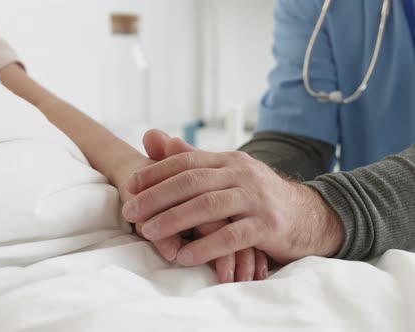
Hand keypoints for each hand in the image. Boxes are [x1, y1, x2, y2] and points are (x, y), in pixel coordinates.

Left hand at [134, 130, 268, 281]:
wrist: (309, 215)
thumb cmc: (256, 196)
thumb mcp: (225, 173)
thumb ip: (189, 157)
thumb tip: (151, 136)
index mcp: (228, 160)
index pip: (187, 160)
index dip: (156, 172)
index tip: (131, 185)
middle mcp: (242, 174)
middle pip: (193, 181)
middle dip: (157, 196)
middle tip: (131, 212)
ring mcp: (257, 199)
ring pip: (210, 206)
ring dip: (175, 220)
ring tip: (149, 233)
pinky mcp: (269, 226)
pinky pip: (234, 236)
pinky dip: (207, 247)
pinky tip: (185, 256)